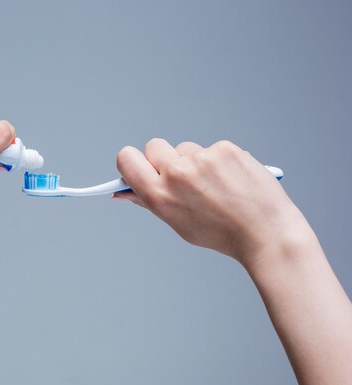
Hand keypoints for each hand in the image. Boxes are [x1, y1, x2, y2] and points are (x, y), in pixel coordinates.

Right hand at [115, 139, 307, 264]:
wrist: (265, 232)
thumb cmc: (222, 233)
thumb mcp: (178, 222)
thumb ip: (150, 201)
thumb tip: (125, 191)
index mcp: (159, 195)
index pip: (126, 159)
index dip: (130, 162)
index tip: (139, 168)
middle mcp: (177, 173)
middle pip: (154, 146)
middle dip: (162, 159)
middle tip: (180, 178)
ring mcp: (202, 159)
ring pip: (185, 149)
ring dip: (193, 162)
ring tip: (214, 186)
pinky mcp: (225, 149)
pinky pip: (211, 149)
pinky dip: (217, 162)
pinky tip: (231, 180)